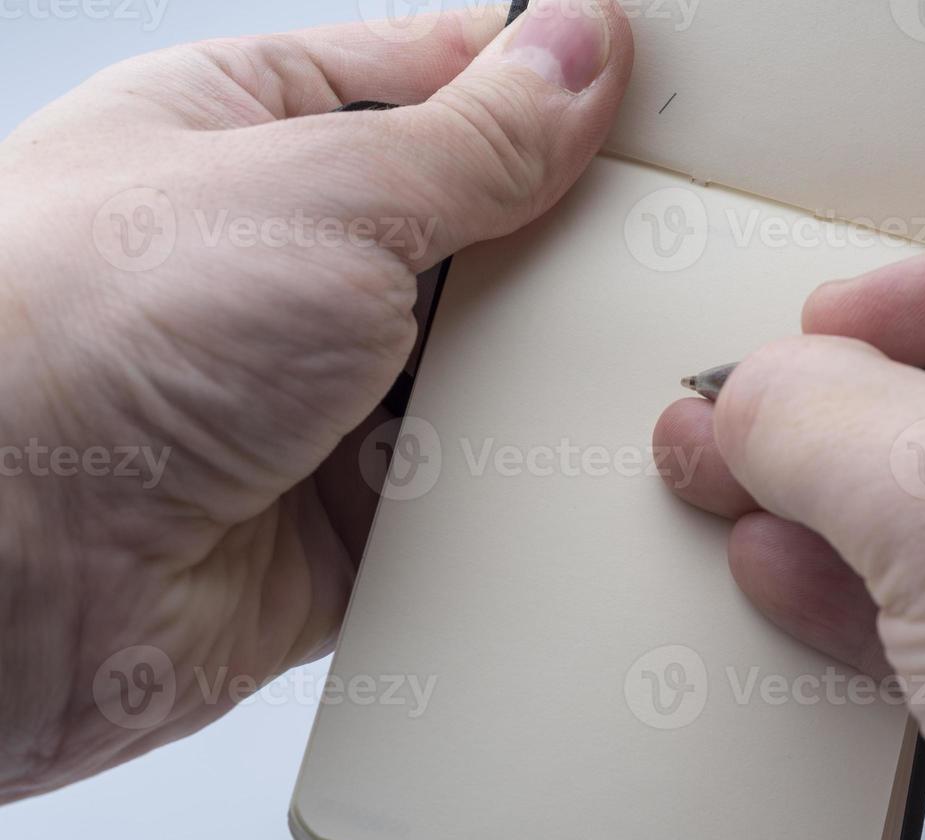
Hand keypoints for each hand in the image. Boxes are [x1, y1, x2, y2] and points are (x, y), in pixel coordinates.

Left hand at [0, 0, 631, 799]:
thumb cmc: (82, 335)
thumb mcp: (319, 188)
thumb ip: (472, 138)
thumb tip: (579, 54)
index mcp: (265, 131)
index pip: (447, 82)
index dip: (557, 90)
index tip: (658, 116)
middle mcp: (292, 262)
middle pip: (484, 236)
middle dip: (566, 253)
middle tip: (658, 258)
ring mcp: (319, 393)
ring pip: (488, 371)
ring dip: (540, 379)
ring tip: (609, 373)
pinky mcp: (344, 517)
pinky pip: (467, 494)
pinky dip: (512, 490)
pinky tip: (556, 474)